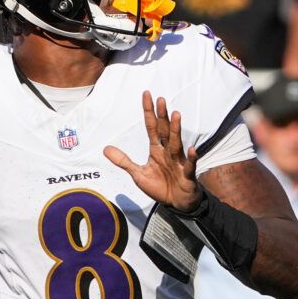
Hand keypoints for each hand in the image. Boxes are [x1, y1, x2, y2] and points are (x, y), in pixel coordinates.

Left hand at [103, 92, 199, 210]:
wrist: (176, 203)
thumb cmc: (160, 186)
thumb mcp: (138, 174)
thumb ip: (123, 161)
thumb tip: (105, 149)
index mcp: (156, 150)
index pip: (152, 127)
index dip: (149, 112)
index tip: (147, 95)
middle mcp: (168, 152)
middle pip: (165, 131)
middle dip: (162, 116)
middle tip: (160, 99)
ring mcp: (179, 162)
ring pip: (176, 143)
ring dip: (176, 130)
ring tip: (175, 115)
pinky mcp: (187, 175)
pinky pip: (189, 165)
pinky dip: (191, 158)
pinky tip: (192, 149)